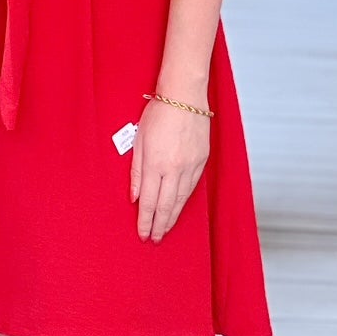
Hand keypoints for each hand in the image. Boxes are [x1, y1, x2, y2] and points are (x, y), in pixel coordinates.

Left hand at [131, 96, 209, 242]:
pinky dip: (184, 201)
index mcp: (155, 164)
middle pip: (165, 206)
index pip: (148, 202)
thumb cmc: (159, 113)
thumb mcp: (139, 141)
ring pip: (181, 200)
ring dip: (172, 217)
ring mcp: (191, 166)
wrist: (185, 97)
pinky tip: (178, 208)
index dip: (145, 221)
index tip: (142, 234)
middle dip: (159, 225)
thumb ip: (136, 171)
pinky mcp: (202, 161)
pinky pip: (192, 187)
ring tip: (165, 229)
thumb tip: (133, 196)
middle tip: (154, 239)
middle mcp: (174, 169)